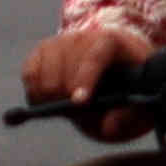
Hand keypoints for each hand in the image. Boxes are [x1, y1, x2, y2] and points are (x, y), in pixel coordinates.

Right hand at [23, 23, 145, 138]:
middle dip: (67, 96)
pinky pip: (29, 75)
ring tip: (64, 105)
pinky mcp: (40, 52)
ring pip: (44, 75)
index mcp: (113, 42)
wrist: (110, 67)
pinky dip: (35, 93)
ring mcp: (60, 42)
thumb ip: (129, 114)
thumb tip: (110, 127)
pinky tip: (47, 100)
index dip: (85, 79)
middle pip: (65, 69)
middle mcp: (84, 37)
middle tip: (77, 111)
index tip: (79, 102)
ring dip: (50, 97)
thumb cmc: (125, 84)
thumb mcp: (136, 99)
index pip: (96, 57)